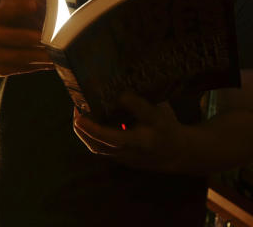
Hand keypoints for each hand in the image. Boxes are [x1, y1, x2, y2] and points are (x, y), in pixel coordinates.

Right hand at [0, 0, 53, 76]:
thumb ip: (14, 12)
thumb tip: (45, 7)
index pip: (1, 10)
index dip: (18, 7)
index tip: (35, 4)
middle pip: (10, 37)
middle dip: (32, 36)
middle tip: (52, 36)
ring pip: (19, 55)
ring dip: (41, 54)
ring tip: (59, 51)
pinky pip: (21, 67)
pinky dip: (39, 65)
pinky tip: (52, 61)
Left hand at [72, 93, 187, 172]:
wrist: (176, 152)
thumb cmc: (167, 129)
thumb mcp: (158, 114)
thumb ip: (138, 105)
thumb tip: (118, 95)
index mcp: (138, 143)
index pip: (111, 138)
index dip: (93, 128)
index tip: (80, 116)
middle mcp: (126, 154)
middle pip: (96, 146)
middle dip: (82, 128)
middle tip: (76, 107)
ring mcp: (121, 158)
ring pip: (96, 148)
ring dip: (84, 132)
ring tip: (80, 111)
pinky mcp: (118, 157)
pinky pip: (100, 148)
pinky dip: (91, 135)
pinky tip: (89, 119)